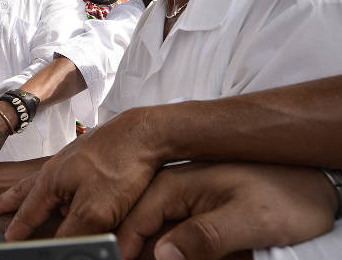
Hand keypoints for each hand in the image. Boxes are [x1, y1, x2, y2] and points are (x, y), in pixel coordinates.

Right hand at [0, 106, 159, 239]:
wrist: (146, 132)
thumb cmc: (119, 166)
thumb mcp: (95, 209)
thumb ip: (73, 232)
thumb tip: (57, 249)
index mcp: (52, 180)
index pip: (29, 210)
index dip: (18, 228)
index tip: (6, 239)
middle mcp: (58, 167)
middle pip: (28, 188)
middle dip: (11, 201)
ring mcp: (74, 159)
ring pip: (46, 180)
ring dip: (32, 192)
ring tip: (26, 197)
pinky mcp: (92, 155)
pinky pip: (66, 175)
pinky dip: (58, 185)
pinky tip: (66, 188)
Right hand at [117, 162, 338, 259]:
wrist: (315, 186)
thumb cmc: (288, 196)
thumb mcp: (250, 220)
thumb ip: (205, 235)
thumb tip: (162, 255)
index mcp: (175, 185)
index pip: (132, 222)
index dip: (123, 249)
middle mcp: (172, 192)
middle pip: (140, 233)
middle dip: (142, 253)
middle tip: (168, 257)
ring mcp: (183, 205)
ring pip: (156, 240)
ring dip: (161, 253)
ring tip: (185, 254)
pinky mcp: (195, 217)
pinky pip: (175, 241)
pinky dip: (176, 252)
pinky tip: (189, 254)